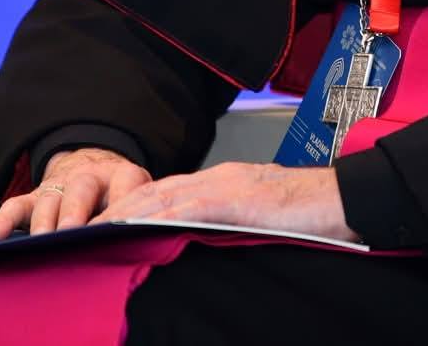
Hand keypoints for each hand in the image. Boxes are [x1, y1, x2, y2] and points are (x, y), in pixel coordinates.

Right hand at [0, 147, 152, 239]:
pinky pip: (17, 204)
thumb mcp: (137, 200)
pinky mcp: (36, 196)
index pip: (126, 183)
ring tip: (38, 242)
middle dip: (74, 212)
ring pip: (49, 198)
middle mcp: (90, 176)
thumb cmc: (120, 197)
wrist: (97, 168)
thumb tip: (141, 250)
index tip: (117, 226)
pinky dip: (5, 219)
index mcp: (122, 176)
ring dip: (43, 221)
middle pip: (81, 188)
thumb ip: (137, 218)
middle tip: (70, 233)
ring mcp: (60, 185)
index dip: (121, 202)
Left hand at [94, 161, 356, 242]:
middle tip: (79, 232)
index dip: (128, 209)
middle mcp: (217, 178)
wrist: (348, 198)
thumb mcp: (260, 220)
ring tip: (91, 234)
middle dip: (115, 211)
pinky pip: (186, 207)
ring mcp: (225, 185)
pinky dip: (154, 218)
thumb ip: (229, 227)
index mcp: (223, 183)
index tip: (100, 228)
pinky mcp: (235, 199)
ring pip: (160, 197)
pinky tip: (133, 230)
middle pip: (152, 192)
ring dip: (123, 216)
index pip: (163, 194)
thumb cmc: (313, 214)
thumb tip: (201, 249)